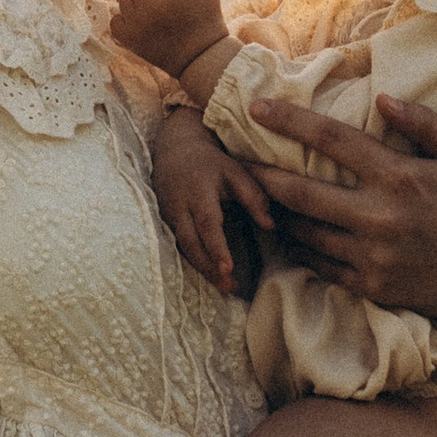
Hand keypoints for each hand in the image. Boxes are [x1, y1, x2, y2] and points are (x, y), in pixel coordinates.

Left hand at [110, 0, 228, 78]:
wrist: (199, 58)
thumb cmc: (206, 19)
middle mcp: (150, 7)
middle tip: (168, 3)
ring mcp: (135, 24)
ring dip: (140, 1)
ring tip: (158, 15)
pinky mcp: (126, 38)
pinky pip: (117, 16)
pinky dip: (128, 19)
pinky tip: (146, 26)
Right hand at [149, 106, 275, 298]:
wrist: (175, 149)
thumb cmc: (211, 163)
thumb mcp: (236, 172)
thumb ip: (254, 197)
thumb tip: (270, 226)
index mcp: (198, 192)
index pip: (207, 224)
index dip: (216, 247)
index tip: (228, 268)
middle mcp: (179, 207)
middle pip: (191, 243)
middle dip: (209, 268)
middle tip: (230, 287)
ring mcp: (168, 216)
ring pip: (183, 249)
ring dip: (203, 270)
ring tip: (226, 287)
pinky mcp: (165, 223)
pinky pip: (179, 246)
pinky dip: (195, 262)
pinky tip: (212, 274)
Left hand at [247, 91, 436, 395]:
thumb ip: (425, 124)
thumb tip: (382, 98)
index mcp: (400, 177)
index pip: (331, 139)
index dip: (288, 120)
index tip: (255, 108)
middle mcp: (381, 216)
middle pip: (299, 193)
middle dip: (260, 175)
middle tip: (234, 160)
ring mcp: (374, 257)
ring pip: (303, 233)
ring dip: (274, 215)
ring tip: (253, 197)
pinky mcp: (372, 287)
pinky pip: (320, 266)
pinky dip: (298, 249)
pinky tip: (286, 235)